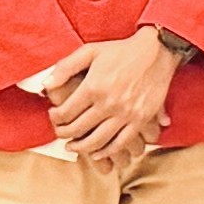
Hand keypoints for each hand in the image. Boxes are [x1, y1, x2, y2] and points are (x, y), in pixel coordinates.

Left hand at [35, 29, 183, 168]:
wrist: (157, 51)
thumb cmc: (121, 50)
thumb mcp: (90, 51)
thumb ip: (66, 67)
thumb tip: (46, 84)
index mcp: (94, 86)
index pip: (66, 112)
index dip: (55, 118)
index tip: (53, 116)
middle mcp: (109, 103)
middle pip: (78, 129)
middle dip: (64, 133)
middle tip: (60, 132)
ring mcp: (126, 113)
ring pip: (98, 141)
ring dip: (81, 148)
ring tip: (73, 146)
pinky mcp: (140, 120)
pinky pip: (121, 142)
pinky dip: (107, 151)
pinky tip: (98, 152)